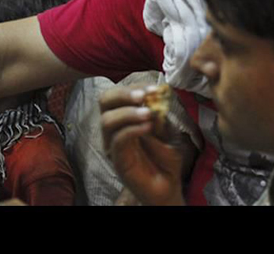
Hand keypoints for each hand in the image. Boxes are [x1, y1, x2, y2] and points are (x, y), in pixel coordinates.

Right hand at [99, 86, 185, 205]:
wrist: (168, 185)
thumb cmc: (165, 157)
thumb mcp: (167, 130)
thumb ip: (160, 114)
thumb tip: (155, 97)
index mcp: (123, 117)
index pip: (118, 94)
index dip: (134, 87)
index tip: (155, 89)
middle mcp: (113, 128)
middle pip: (104, 101)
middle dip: (124, 94)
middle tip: (144, 96)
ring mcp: (113, 144)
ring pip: (107, 120)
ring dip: (129, 112)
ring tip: (148, 114)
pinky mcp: (117, 160)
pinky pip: (117, 140)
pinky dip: (132, 129)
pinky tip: (148, 127)